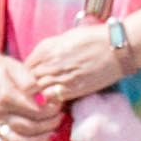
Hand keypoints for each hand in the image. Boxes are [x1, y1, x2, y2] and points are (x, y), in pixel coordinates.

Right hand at [0, 55, 65, 140]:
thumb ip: (30, 83)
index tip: (60, 103)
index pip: (35, 110)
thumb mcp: (17, 68)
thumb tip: (43, 99)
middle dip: (49, 124)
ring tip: (53, 135)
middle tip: (61, 116)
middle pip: (29, 126)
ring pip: (18, 139)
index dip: (51, 109)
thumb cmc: (1, 68)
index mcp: (6, 96)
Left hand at [16, 22, 132, 108]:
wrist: (116, 47)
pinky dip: (50, 102)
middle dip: (29, 88)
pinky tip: (55, 101)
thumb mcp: (64, 38)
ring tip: (43, 99)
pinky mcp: (72, 89)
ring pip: (37, 92)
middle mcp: (49, 62)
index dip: (25, 76)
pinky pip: (52, 99)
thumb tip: (39, 62)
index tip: (30, 81)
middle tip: (34, 93)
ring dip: (38, 96)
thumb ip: (48, 50)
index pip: (23, 68)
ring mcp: (60, 76)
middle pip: (28, 81)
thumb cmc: (93, 39)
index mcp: (45, 49)